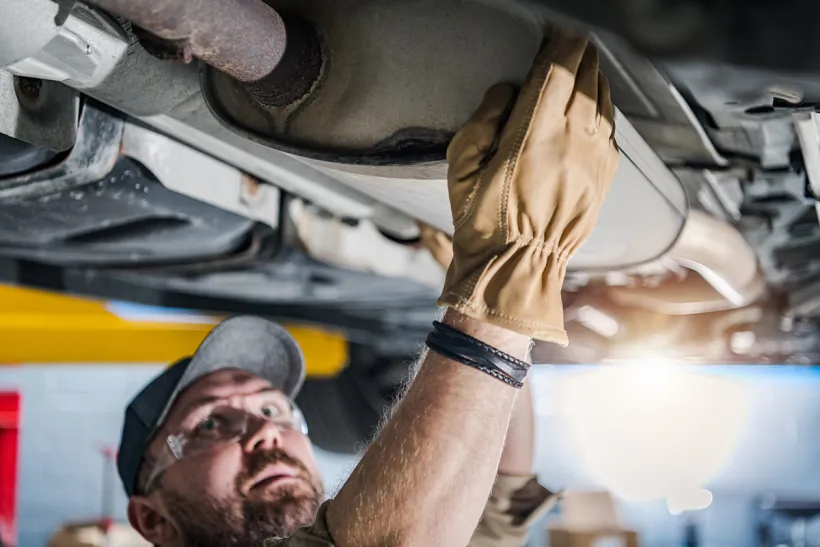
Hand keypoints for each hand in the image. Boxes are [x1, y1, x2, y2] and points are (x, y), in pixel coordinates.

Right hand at [440, 30, 618, 343]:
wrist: (518, 267)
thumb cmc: (482, 221)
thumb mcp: (460, 169)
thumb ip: (483, 121)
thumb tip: (508, 90)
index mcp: (532, 136)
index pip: (554, 74)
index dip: (558, 47)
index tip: (556, 32)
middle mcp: (571, 142)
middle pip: (585, 81)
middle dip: (580, 55)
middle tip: (573, 40)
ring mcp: (593, 161)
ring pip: (603, 102)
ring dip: (596, 77)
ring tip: (587, 62)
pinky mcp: (604, 179)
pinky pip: (612, 131)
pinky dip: (606, 108)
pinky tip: (597, 102)